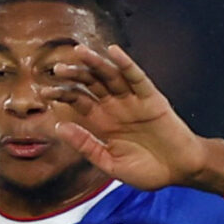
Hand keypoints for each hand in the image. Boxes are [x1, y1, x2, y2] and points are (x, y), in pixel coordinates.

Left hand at [45, 44, 223, 194]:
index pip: (78, 102)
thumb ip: (86, 146)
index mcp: (103, 122)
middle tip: (56, 69)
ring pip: (111, 76)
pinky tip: (113, 52)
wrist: (179, 171)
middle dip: (74, 76)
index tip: (44, 92)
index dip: (62, 95)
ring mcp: (133, 100)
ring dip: (95, 63)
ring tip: (79, 52)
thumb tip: (59, 127)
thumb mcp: (110, 164)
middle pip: (91, 85)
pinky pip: (137, 77)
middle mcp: (115, 107)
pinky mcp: (151, 98)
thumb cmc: (146, 170)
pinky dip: (126, 64)